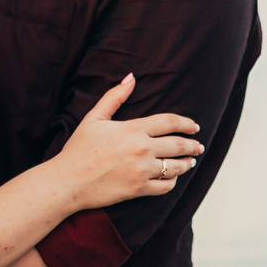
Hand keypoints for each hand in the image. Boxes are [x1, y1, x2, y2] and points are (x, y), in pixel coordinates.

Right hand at [54, 74, 200, 211]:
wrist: (68, 181)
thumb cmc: (78, 149)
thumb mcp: (94, 118)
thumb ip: (114, 96)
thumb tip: (131, 77)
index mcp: (133, 129)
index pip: (169, 122)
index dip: (186, 123)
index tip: (195, 127)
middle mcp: (142, 149)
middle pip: (178, 145)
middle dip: (193, 145)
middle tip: (199, 146)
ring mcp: (142, 171)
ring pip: (175, 167)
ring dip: (187, 163)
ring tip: (191, 162)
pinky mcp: (139, 189)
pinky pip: (165, 186)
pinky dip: (173, 182)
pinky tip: (173, 178)